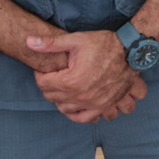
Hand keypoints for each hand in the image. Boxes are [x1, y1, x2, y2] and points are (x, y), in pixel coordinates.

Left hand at [23, 27, 143, 120]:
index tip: (45, 68)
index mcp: (70, 81)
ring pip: (66, 110)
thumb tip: (28, 41)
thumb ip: (50, 44)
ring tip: (64, 89)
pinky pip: (86, 119)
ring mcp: (93, 104)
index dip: (41, 74)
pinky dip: (78, 114)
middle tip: (54, 76)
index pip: (43, 83)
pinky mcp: (104, 107)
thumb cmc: (104, 45)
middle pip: (52, 97)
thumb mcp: (76, 40)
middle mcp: (80, 96)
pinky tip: (76, 105)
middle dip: (49, 86)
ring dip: (61, 100)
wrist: (131, 51)